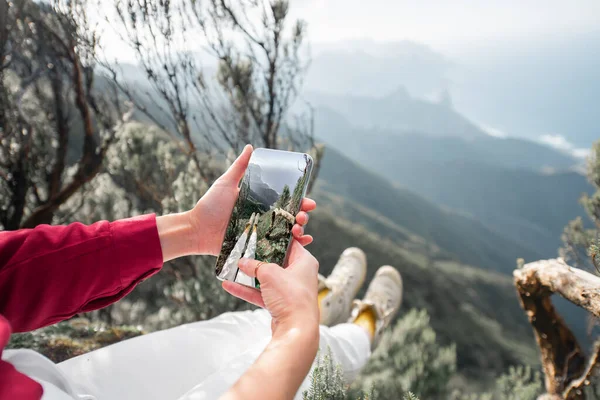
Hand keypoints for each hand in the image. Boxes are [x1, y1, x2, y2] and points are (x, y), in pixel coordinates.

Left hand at [189, 144, 315, 255]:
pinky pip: (277, 248)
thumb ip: (239, 167)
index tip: (309, 201)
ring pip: (288, 233)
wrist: (196, 229)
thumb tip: (250, 147)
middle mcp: (263, 218)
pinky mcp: (256, 248)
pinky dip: (292, 247)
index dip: (300, 201)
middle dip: (302, 216)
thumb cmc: (209, 205)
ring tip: (300, 229)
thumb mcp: (226, 183)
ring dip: (300, 231)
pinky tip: (301, 244)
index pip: (285, 202)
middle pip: (290, 217)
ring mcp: (261, 234)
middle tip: (303, 216)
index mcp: (259, 203)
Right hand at [222, 240, 319, 335]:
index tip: (261, 233)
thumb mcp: (270, 274)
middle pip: (276, 262)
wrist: (295, 329)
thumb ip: (255, 265)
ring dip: (250, 276)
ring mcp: (290, 291)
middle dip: (258, 258)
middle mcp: (299, 275)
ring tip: (233, 268)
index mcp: (304, 262)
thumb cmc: (291, 297)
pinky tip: (230, 286)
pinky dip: (247, 291)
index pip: (290, 244)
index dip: (275, 238)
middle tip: (244, 250)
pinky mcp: (281, 304)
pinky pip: (262, 294)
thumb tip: (243, 262)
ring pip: (267, 280)